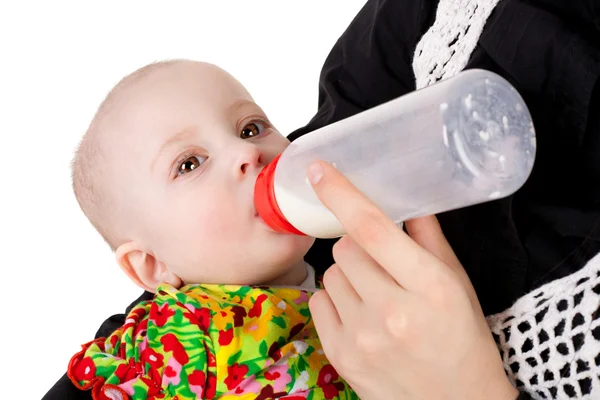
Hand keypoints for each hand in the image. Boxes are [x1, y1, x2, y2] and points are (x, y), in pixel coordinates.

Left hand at [306, 161, 517, 399]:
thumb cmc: (463, 341)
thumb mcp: (458, 286)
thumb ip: (429, 239)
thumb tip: (406, 201)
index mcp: (429, 287)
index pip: (373, 228)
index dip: (342, 193)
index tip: (319, 170)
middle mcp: (392, 312)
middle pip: (345, 248)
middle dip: (358, 246)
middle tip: (380, 264)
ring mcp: (361, 336)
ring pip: (330, 273)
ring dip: (347, 274)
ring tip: (374, 294)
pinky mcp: (339, 354)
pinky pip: (318, 302)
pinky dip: (335, 299)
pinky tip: (360, 313)